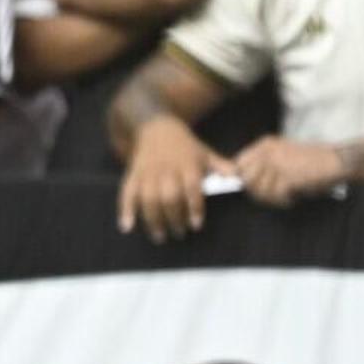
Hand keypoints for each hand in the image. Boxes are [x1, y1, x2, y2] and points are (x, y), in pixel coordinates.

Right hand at [118, 118, 220, 238]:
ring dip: (153, 220)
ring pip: (148, 199)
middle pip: (169, 197)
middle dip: (174, 218)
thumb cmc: (185, 146)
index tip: (196, 225)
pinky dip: (125, 210)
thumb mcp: (204, 152)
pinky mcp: (133, 175)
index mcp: (187, 164)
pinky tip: (127, 227)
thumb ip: (220, 166)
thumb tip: (237, 178)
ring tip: (160, 236)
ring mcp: (148, 173)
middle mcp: (167, 169)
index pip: (192, 188)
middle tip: (179, 234)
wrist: (157, 127)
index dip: (194, 208)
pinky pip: (127, 194)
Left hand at [231, 134, 344, 208]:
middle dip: (258, 192)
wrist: (338, 161)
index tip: (253, 187)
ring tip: (287, 193)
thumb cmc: (312, 163)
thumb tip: (238, 181)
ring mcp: (277, 164)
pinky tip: (294, 195)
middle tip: (275, 193)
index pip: (239, 164)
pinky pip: (276, 197)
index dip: (243, 179)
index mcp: (265, 144)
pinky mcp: (287, 177)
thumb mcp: (282, 157)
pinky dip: (285, 201)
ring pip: (260, 192)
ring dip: (273, 198)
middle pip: (246, 181)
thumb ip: (261, 166)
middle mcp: (268, 152)